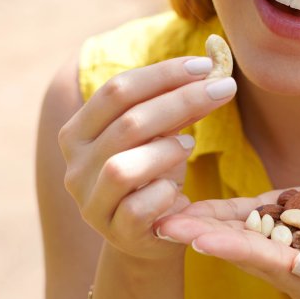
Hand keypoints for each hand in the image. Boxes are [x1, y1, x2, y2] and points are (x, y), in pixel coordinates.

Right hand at [58, 56, 236, 259]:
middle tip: (224, 88)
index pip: (116, 90)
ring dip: (165, 150)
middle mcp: (75, 166)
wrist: (150, 231)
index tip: (205, 65)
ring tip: (190, 144)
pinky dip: (164, 193)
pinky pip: (138, 209)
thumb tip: (209, 68)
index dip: (162, 74)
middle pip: (127, 123)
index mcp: (78, 131)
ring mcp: (91, 203)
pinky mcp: (114, 233)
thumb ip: (174, 104)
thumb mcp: (160, 133)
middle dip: (181, 101)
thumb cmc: (154, 171)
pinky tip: (176, 189)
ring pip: (122, 168)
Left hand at [156, 188, 299, 298]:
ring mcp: (278, 240)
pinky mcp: (277, 219)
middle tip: (165, 226)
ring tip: (164, 217)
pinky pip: (243, 217)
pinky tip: (190, 207)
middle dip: (202, 235)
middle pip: (240, 248)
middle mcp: (285, 263)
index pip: (267, 261)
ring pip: (234, 232)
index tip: (203, 240)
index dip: (235, 249)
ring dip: (200, 223)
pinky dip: (217, 212)